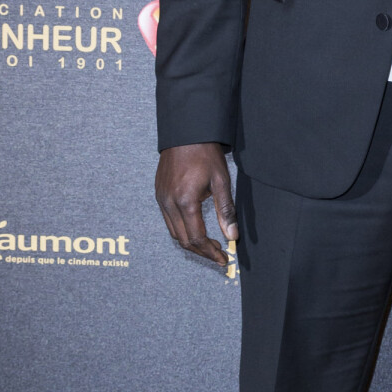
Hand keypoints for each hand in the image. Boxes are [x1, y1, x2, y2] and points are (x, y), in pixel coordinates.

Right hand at [155, 143, 237, 266]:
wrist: (185, 133)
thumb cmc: (205, 154)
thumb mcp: (221, 181)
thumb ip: (226, 211)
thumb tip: (232, 236)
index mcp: (185, 201)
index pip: (197, 238)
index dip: (210, 252)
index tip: (223, 259)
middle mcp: (169, 203)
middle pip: (183, 240)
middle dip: (202, 251)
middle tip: (219, 254)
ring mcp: (161, 199)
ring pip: (174, 232)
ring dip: (191, 242)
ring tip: (210, 244)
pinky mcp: (159, 194)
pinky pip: (168, 220)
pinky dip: (182, 230)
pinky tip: (196, 228)